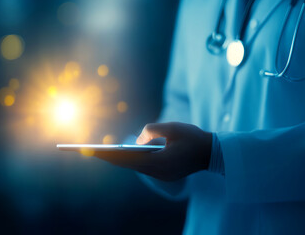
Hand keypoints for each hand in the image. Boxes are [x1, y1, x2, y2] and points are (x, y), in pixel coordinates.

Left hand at [93, 122, 211, 180]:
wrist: (213, 152)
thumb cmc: (194, 138)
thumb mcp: (172, 128)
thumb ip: (151, 130)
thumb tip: (138, 140)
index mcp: (160, 162)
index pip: (128, 159)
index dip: (110, 155)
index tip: (93, 151)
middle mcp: (159, 172)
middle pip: (129, 165)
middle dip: (110, 158)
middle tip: (90, 152)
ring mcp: (162, 175)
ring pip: (135, 167)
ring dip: (120, 161)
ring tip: (103, 153)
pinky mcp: (165, 174)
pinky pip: (144, 168)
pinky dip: (132, 162)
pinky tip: (123, 156)